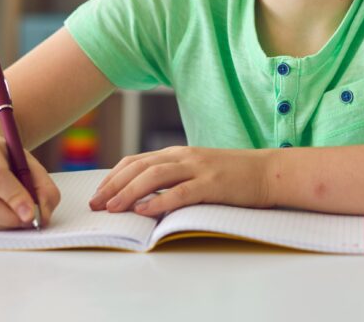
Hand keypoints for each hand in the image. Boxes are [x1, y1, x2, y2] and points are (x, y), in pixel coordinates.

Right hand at [0, 133, 60, 229]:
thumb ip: (43, 186)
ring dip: (2, 224)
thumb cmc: (4, 158)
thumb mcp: (27, 162)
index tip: (31, 212)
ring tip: (19, 218)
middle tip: (28, 221)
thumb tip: (43, 215)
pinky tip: (4, 217)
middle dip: (8, 217)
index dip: (14, 197)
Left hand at [89, 146, 273, 215]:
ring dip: (129, 193)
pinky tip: (144, 211)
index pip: (136, 160)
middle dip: (113, 186)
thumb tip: (143, 195)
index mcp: (178, 153)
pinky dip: (159, 201)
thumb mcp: (198, 170)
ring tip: (112, 208)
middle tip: (95, 205)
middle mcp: (184, 156)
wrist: (268, 172)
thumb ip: (174, 176)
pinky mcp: (212, 184)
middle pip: (139, 167)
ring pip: (154, 177)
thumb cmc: (233, 176)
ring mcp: (198, 168)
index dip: (113, 176)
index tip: (98, 194)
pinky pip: (180, 192)